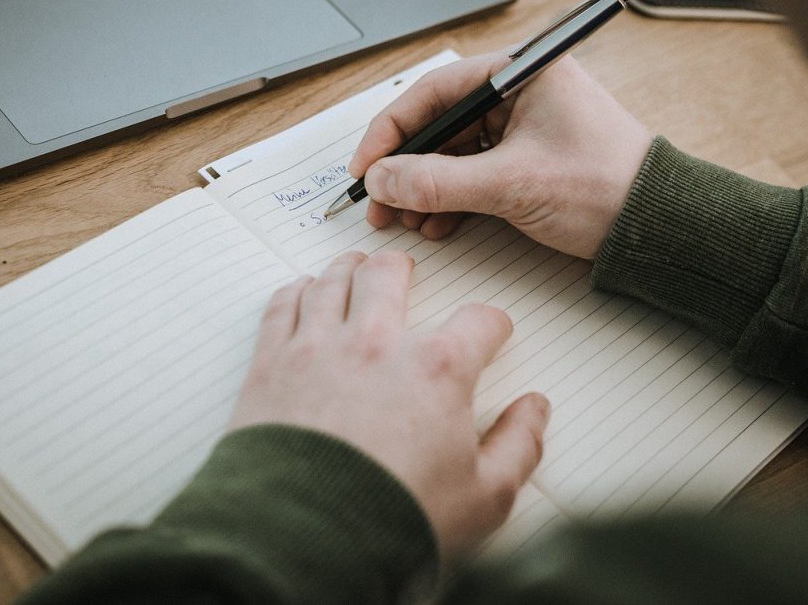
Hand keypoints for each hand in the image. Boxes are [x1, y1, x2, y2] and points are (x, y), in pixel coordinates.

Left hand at [229, 250, 549, 562]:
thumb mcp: (485, 497)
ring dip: (347, 267)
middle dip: (402, 267)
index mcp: (436, 369)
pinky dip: (294, 291)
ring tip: (352, 265)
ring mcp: (319, 348)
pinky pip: (282, 306)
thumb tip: (535, 409)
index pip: (477, 321)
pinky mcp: (271, 365)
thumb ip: (519, 445)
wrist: (305, 541)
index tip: (490, 331)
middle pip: (389, 274)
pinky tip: (301, 292)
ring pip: (332, 280)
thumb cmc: (392, 519)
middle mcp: (376, 343)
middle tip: (405, 268)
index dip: (491, 324)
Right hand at [348, 52, 652, 258]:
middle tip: (379, 201)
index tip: (366, 166)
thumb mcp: (510, 185)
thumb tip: (383, 180)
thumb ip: (437, 182)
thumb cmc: (604, 189)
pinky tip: (437, 223)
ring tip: (406, 220)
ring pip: (454, 153)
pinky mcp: (528, 159)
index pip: (436, 93)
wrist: (657, 228)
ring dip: (425, 189)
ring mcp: (524, 127)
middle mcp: (520, 93)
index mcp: (522, 73)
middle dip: (407, 168)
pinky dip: (452, 199)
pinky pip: (475, 173)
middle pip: (441, 125)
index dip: (391, 131)